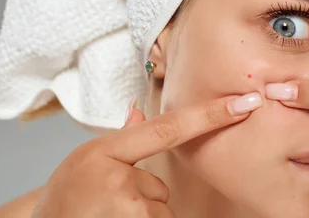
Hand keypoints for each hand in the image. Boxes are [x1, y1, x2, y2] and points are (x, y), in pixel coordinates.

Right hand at [31, 92, 261, 216]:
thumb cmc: (63, 198)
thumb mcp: (86, 160)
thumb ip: (120, 138)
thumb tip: (139, 110)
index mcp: (105, 150)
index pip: (169, 128)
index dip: (210, 114)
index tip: (245, 103)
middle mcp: (116, 176)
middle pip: (160, 187)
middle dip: (144, 198)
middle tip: (107, 204)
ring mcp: (125, 207)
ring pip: (159, 211)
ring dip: (142, 217)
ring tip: (107, 217)